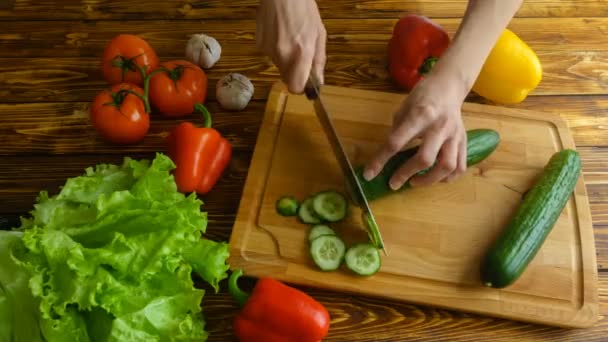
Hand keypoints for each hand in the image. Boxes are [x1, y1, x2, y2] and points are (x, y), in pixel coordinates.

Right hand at [256, 0, 326, 92]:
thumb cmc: (303, 8)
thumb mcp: (319, 33)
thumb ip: (319, 61)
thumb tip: (319, 82)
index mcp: (302, 51)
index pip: (295, 87)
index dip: (300, 87)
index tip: (305, 83)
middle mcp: (283, 53)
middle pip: (287, 77)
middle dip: (294, 71)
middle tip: (300, 54)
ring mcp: (269, 49)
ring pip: (279, 66)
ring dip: (285, 58)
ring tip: (290, 37)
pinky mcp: (260, 45)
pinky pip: (270, 55)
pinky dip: (276, 48)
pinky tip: (280, 33)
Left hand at [363, 71, 468, 188]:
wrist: (449, 86)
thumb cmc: (422, 97)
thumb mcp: (403, 108)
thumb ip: (396, 131)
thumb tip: (385, 156)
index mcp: (420, 115)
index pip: (396, 142)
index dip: (380, 160)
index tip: (369, 174)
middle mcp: (439, 126)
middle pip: (425, 158)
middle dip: (406, 174)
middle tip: (393, 183)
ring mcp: (454, 135)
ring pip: (447, 166)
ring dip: (429, 180)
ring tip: (415, 182)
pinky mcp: (464, 141)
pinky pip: (460, 166)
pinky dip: (448, 178)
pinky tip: (436, 179)